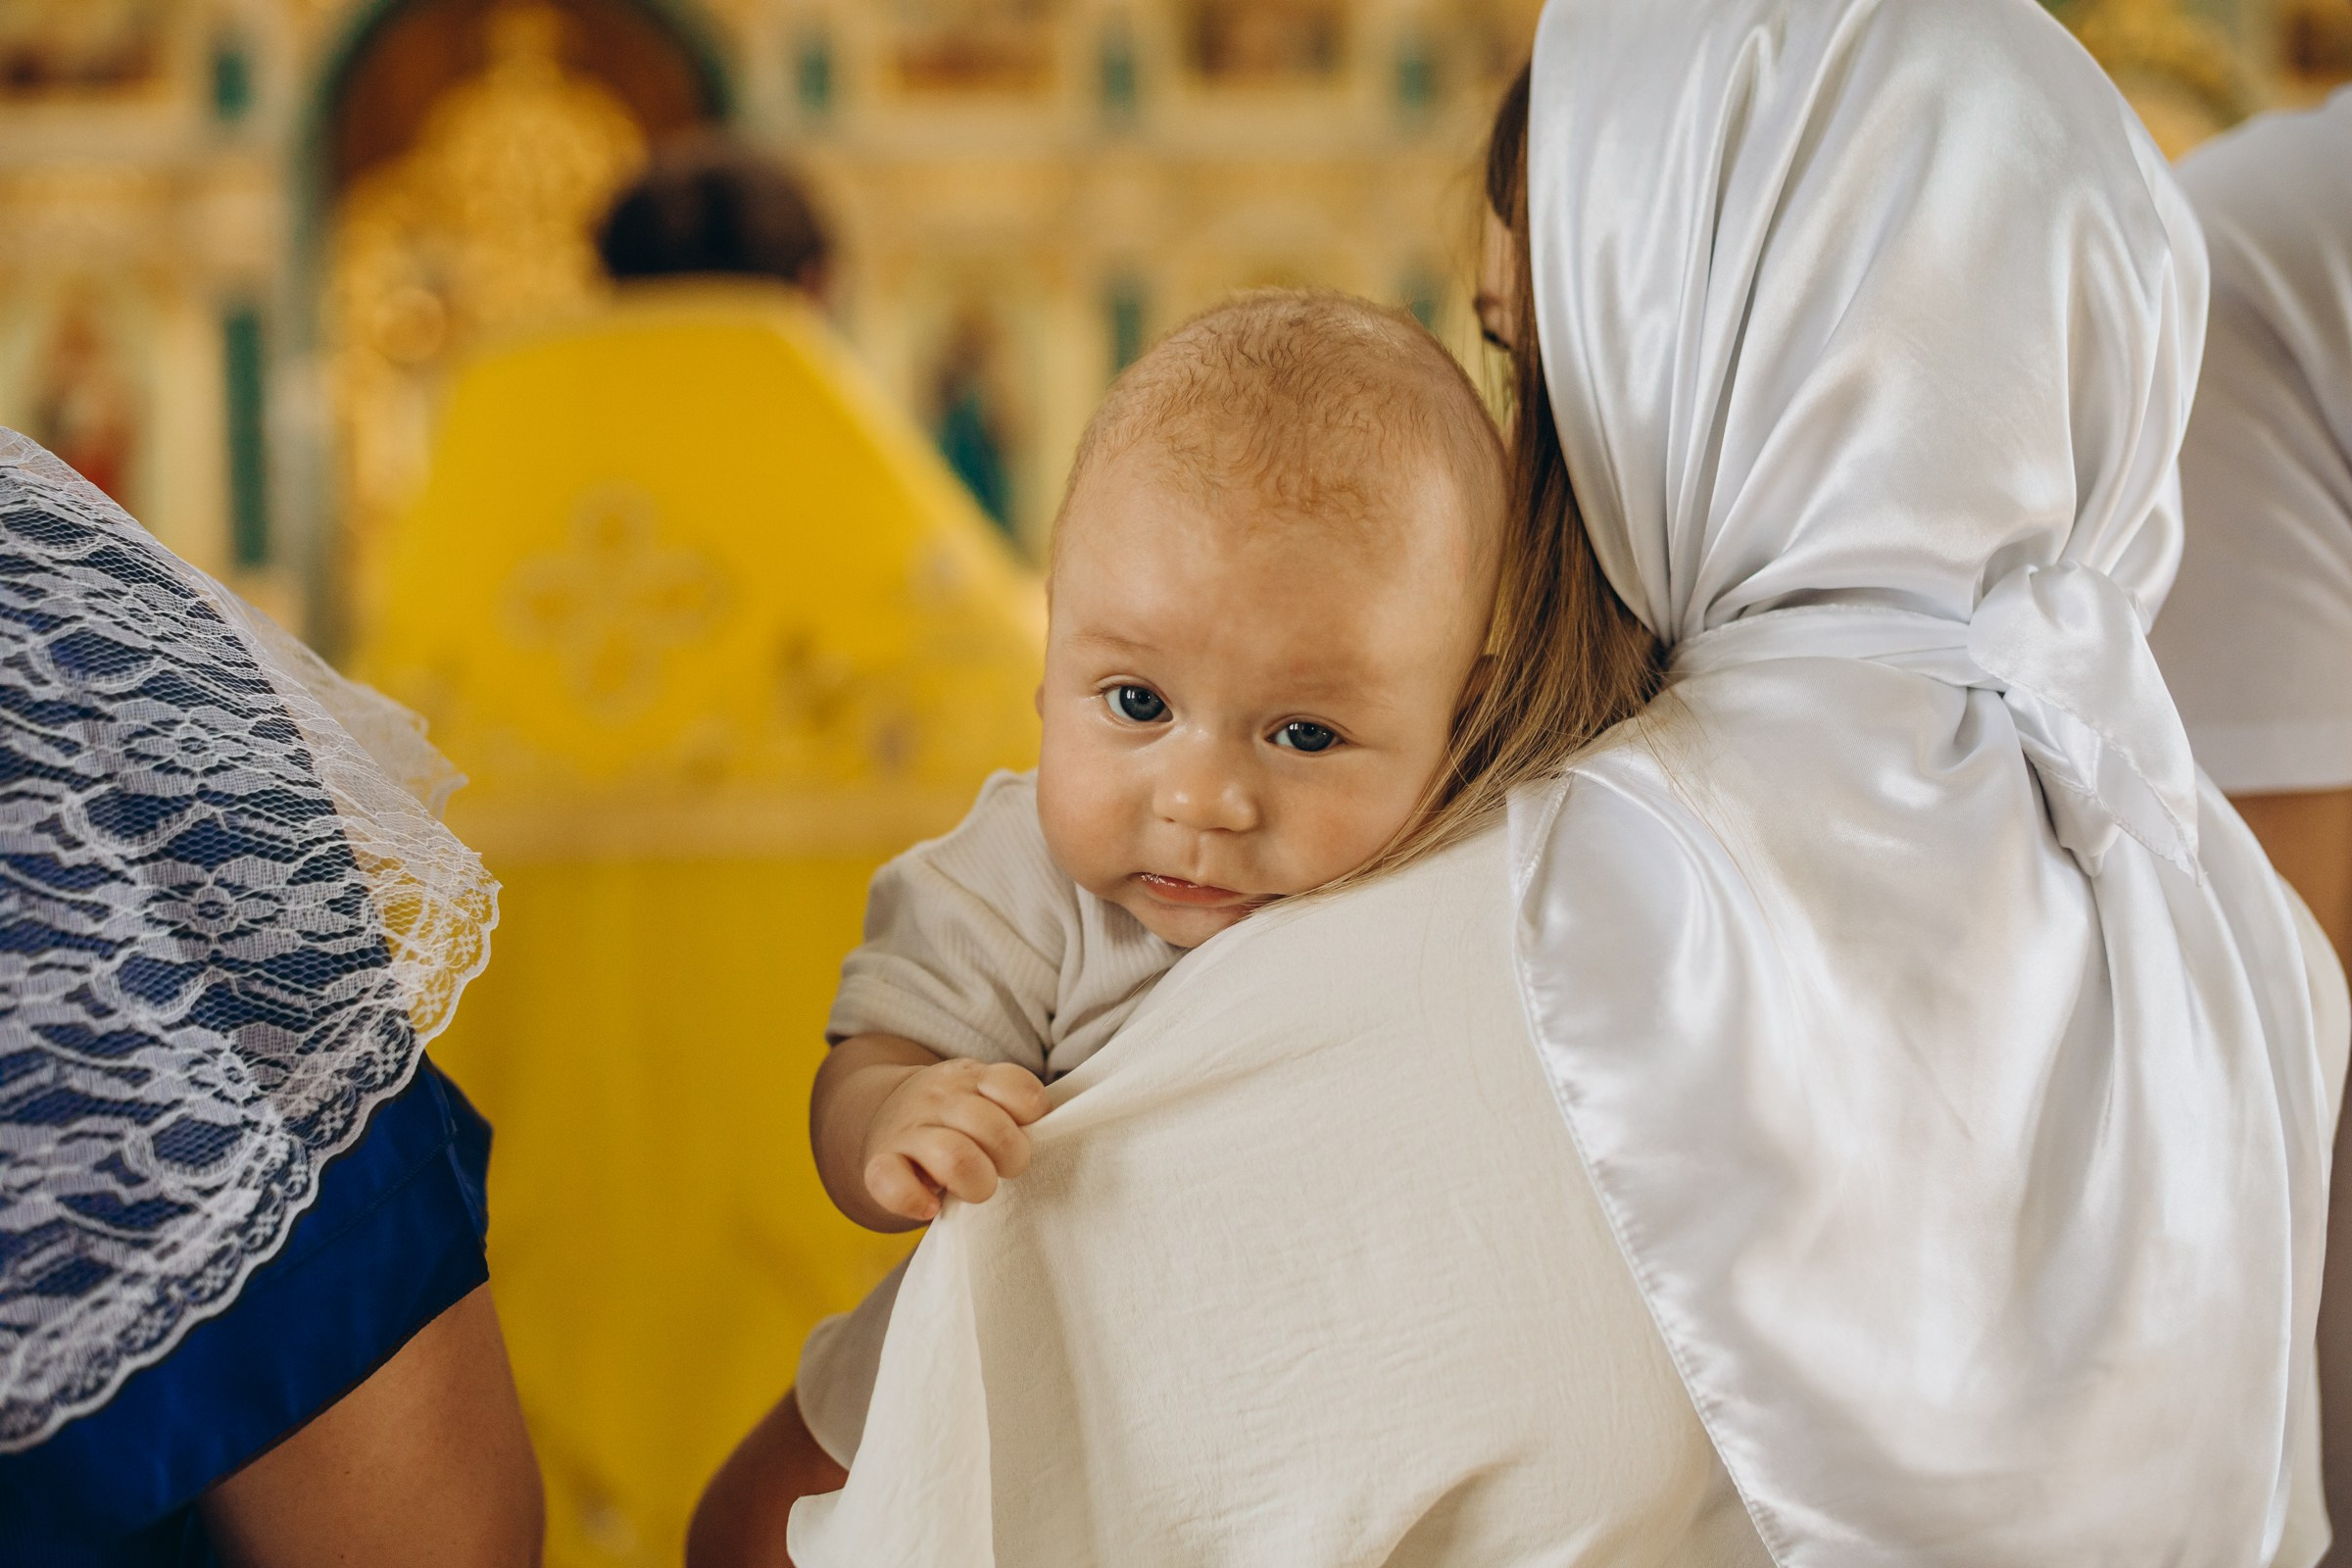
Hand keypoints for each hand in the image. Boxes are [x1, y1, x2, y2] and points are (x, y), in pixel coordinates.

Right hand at [861, 1059, 1051, 1222]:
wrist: (885, 1117)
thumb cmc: (956, 1118)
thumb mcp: (984, 1096)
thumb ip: (1016, 1111)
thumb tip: (1056, 1137)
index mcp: (974, 1078)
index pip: (1019, 1089)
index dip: (1034, 1116)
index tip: (1026, 1130)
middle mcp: (940, 1098)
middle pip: (991, 1127)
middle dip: (1012, 1158)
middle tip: (1006, 1168)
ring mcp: (908, 1131)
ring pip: (952, 1156)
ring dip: (976, 1182)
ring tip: (977, 1187)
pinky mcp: (879, 1164)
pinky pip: (892, 1183)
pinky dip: (915, 1199)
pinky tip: (930, 1206)